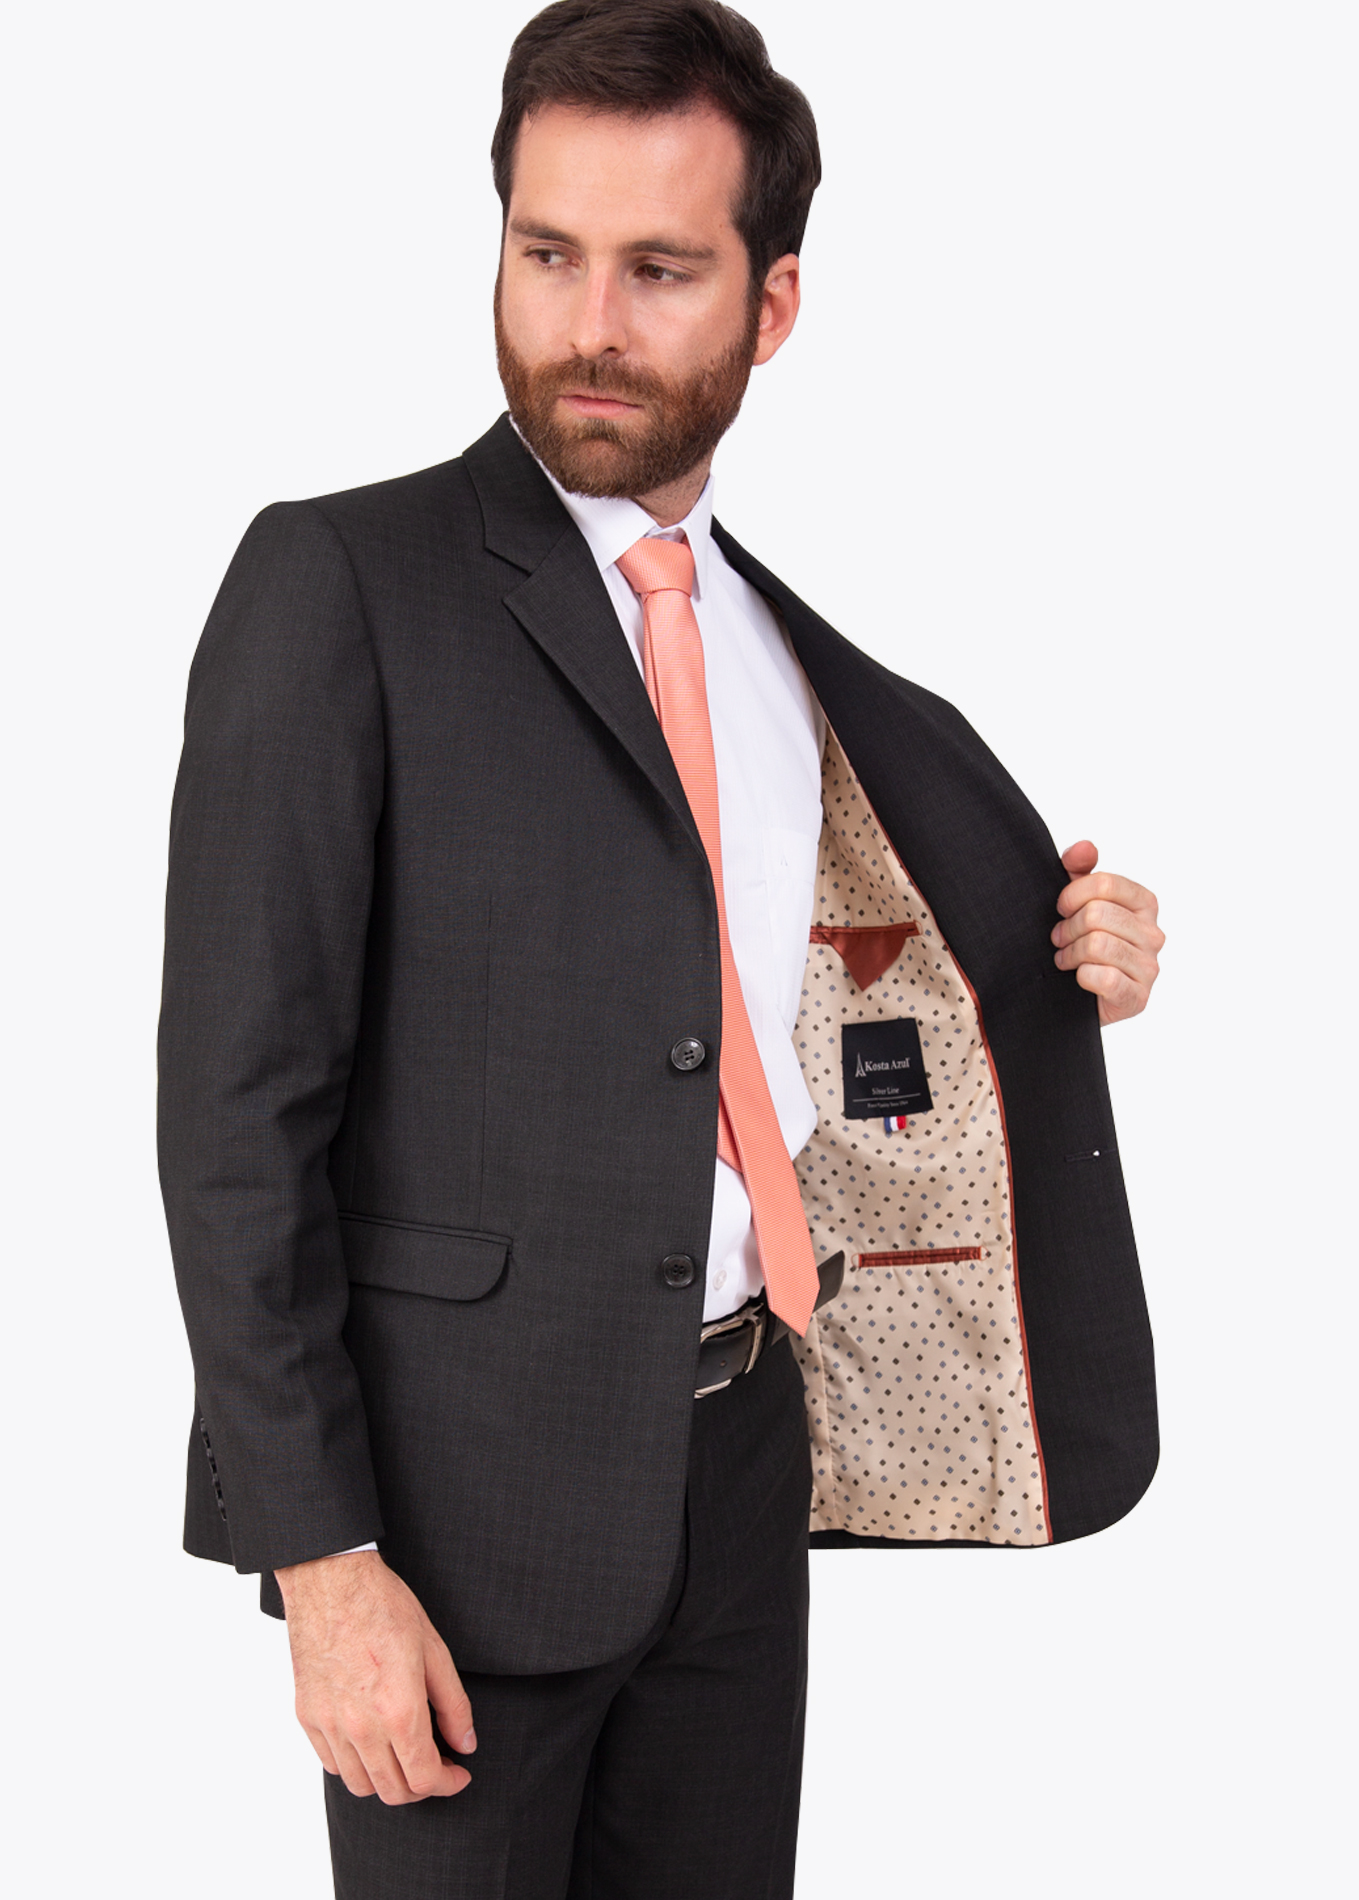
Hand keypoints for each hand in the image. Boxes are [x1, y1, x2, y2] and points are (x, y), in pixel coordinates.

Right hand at [275, 1550, 474, 1803]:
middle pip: (393, 1792)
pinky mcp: (308, 1717)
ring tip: (404, 1754)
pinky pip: (333, 1764)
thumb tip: (466, 1744)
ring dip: (388, 1780)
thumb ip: (454, 1705)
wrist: (330, 1580)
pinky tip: (373, 1741)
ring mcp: (330, 1725)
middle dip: (422, 1787)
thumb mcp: (434, 1649)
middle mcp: (361, 1727)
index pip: (424, 1779)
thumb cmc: (384, 1606)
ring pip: (361, 1785)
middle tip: (436, 1764)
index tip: (459, 1773)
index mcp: (399, 1710)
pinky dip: (356, 1765)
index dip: (448, 1784)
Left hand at [1051, 841, 1162, 1026]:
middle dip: (1067, 928)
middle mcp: (1153, 934)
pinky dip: (1082, 977)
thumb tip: (1084, 848)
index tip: (1061, 909)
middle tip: (1059, 939)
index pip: (1104, 884)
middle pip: (1097, 914)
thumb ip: (1080, 870)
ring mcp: (1149, 967)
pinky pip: (1104, 977)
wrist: (1077, 998)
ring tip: (1066, 959)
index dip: (1072, 895)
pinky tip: (1079, 979)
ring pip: (1097, 944)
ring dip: (1070, 953)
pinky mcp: (1138, 997)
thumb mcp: (1077, 902)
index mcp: (1144, 904)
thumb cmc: (1081, 944)